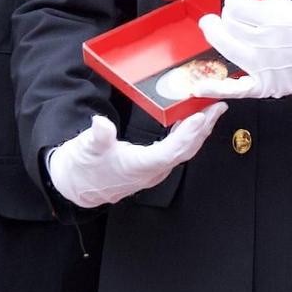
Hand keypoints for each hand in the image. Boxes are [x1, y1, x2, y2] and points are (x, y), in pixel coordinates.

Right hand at [47, 105, 225, 208]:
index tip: (200, 117)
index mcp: (139, 166)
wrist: (75, 185)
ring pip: (183, 152)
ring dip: (199, 132)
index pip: (171, 150)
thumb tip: (101, 123)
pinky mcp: (150, 168)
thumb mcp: (87, 147)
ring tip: (211, 112)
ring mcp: (152, 171)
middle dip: (203, 128)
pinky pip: (176, 152)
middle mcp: (151, 171)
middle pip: (185, 150)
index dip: (187, 134)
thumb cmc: (83, 167)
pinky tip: (189, 124)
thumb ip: (98, 136)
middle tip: (217, 106)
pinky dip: (187, 137)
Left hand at [192, 0, 291, 106]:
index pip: (237, 5)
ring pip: (224, 46)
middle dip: (226, 14)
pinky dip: (215, 88)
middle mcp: (266, 42)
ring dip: (215, 34)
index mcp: (276, 19)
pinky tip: (200, 85)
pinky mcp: (263, 86)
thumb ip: (268, 3)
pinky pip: (234, 88)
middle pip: (228, 23)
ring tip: (213, 27)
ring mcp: (262, 66)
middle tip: (230, 13)